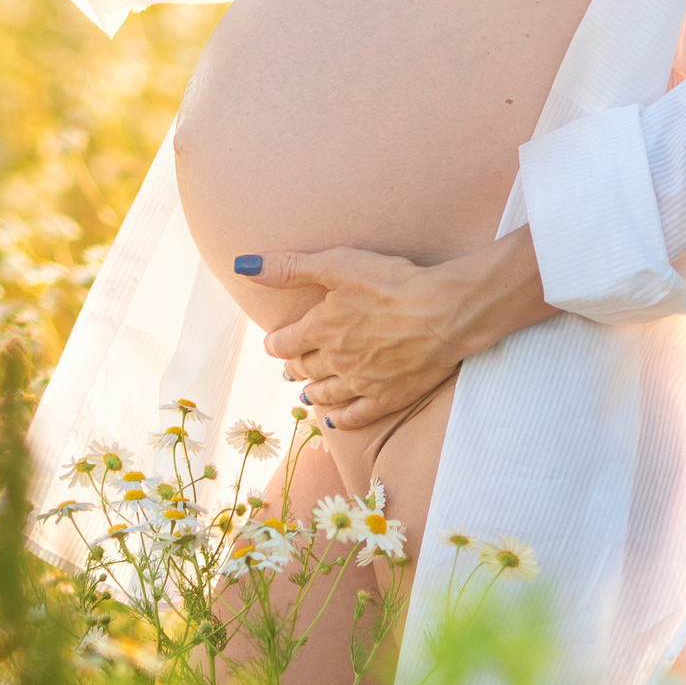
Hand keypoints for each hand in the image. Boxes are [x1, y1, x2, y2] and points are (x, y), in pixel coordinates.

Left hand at [251, 236, 555, 433]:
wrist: (444, 312)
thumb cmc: (392, 282)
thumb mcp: (337, 263)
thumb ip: (288, 267)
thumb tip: (242, 265)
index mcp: (319, 329)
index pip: (284, 342)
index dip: (276, 343)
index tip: (273, 344)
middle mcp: (335, 361)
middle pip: (305, 368)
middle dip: (296, 365)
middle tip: (292, 366)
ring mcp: (361, 382)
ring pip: (326, 393)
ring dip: (313, 391)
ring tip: (306, 392)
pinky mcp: (388, 397)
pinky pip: (356, 415)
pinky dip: (341, 419)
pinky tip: (334, 421)